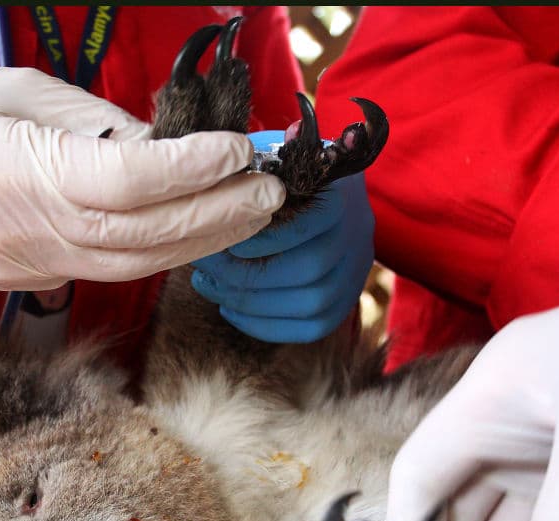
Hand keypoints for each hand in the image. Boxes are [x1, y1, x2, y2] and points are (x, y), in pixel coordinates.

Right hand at [0, 68, 285, 289]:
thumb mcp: (19, 92)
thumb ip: (98, 124)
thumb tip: (174, 149)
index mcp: (8, 167)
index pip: (121, 180)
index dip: (188, 170)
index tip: (237, 152)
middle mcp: (18, 230)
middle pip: (139, 235)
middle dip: (214, 215)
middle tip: (267, 192)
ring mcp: (24, 268)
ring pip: (132, 265)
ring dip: (200, 241)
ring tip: (250, 214)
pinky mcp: (31, 285)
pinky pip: (110, 272)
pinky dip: (161, 254)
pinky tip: (199, 232)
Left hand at [189, 130, 374, 342]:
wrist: (318, 194)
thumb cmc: (279, 173)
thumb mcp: (268, 156)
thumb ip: (250, 164)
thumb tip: (222, 166)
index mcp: (339, 194)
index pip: (313, 221)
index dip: (267, 238)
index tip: (225, 239)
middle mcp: (355, 235)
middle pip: (310, 269)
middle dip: (248, 275)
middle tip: (204, 268)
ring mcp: (354, 273)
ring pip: (312, 303)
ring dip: (252, 303)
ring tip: (211, 286)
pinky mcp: (344, 302)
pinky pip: (311, 327)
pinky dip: (266, 325)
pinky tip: (230, 308)